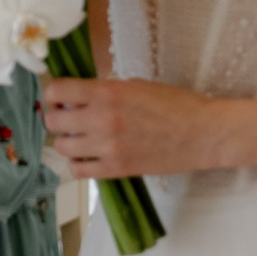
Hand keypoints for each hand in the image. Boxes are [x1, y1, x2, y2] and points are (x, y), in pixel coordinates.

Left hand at [41, 76, 231, 178]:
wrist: (203, 133)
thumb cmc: (176, 104)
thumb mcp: (137, 85)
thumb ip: (106, 90)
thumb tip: (81, 95)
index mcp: (107, 92)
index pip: (57, 91)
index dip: (53, 93)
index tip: (59, 95)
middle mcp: (102, 119)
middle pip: (53, 121)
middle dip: (56, 116)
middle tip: (67, 116)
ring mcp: (107, 147)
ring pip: (62, 147)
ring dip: (66, 140)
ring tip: (78, 137)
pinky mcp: (116, 169)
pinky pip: (78, 170)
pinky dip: (77, 163)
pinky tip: (86, 156)